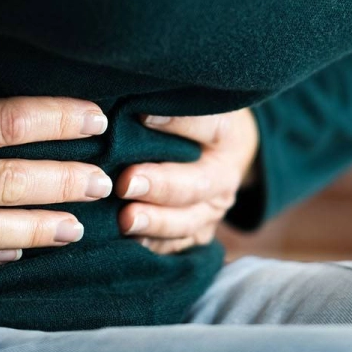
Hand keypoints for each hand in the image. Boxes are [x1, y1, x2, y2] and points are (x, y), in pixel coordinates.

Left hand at [113, 109, 259, 253]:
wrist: (224, 156)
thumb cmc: (197, 123)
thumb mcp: (195, 105)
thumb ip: (176, 109)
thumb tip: (141, 113)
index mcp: (226, 139)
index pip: (208, 128)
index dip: (177, 123)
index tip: (141, 116)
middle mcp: (223, 181)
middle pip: (196, 186)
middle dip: (161, 186)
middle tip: (127, 183)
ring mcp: (211, 212)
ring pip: (188, 224)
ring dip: (156, 223)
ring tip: (126, 220)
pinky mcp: (196, 234)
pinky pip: (176, 246)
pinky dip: (153, 246)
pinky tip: (129, 242)